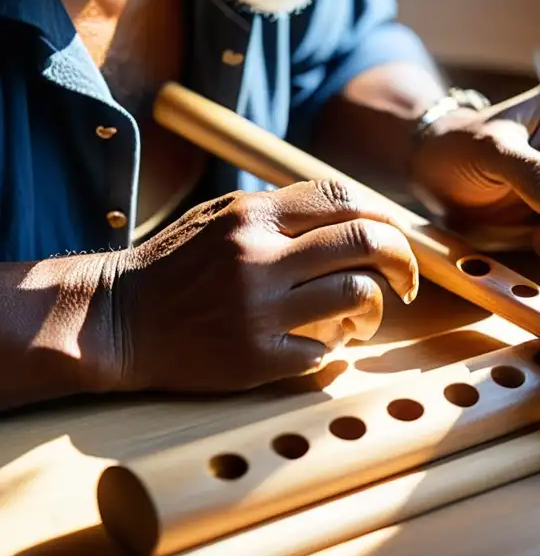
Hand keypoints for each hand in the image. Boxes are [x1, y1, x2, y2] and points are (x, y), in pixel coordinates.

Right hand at [106, 179, 417, 392]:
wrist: (116, 321)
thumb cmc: (177, 265)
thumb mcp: (223, 217)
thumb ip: (284, 211)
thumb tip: (356, 213)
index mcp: (253, 215)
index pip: (344, 199)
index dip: (384, 216)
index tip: (395, 238)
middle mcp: (258, 256)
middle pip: (365, 242)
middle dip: (402, 260)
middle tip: (408, 281)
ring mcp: (257, 309)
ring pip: (357, 295)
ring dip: (374, 308)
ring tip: (362, 316)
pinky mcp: (254, 357)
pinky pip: (325, 349)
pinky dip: (334, 346)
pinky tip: (321, 342)